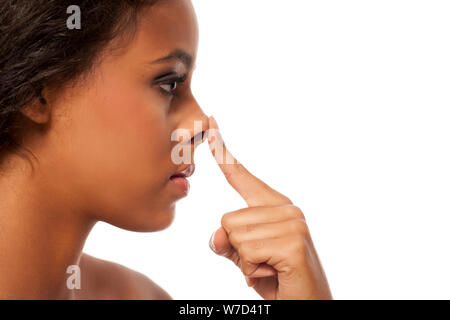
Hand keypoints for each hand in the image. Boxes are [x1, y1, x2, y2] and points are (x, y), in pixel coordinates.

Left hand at [206, 116, 331, 299]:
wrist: (306, 306)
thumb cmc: (276, 279)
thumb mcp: (244, 258)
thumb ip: (227, 241)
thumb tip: (217, 234)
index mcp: (274, 206)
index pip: (242, 177)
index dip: (224, 153)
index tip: (212, 124)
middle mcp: (286, 209)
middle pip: (227, 219)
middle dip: (236, 250)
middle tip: (262, 263)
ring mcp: (292, 223)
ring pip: (234, 236)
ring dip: (246, 263)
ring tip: (270, 269)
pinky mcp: (293, 243)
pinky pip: (247, 253)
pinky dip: (254, 271)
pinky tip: (276, 274)